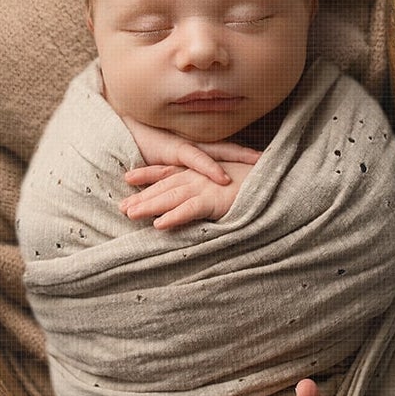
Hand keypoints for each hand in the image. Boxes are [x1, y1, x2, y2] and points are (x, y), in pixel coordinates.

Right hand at [120, 116, 259, 184]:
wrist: (124, 131)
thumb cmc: (149, 147)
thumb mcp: (174, 159)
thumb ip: (190, 166)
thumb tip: (210, 178)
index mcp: (201, 146)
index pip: (231, 149)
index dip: (249, 154)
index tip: (272, 157)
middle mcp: (199, 144)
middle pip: (233, 149)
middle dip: (253, 154)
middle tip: (278, 158)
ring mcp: (188, 146)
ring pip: (221, 152)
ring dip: (240, 158)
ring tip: (259, 164)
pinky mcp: (174, 152)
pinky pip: (196, 161)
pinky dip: (210, 169)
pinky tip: (223, 177)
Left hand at [120, 160, 255, 228]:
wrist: (273, 181)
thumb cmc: (251, 183)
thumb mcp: (224, 182)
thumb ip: (208, 186)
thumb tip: (193, 197)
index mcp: (199, 170)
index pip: (167, 171)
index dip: (146, 174)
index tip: (127, 178)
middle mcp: (198, 176)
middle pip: (163, 186)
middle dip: (141, 196)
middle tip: (121, 208)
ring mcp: (205, 186)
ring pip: (170, 196)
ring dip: (149, 205)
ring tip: (130, 214)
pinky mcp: (214, 199)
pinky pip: (190, 209)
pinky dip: (174, 216)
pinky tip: (160, 225)